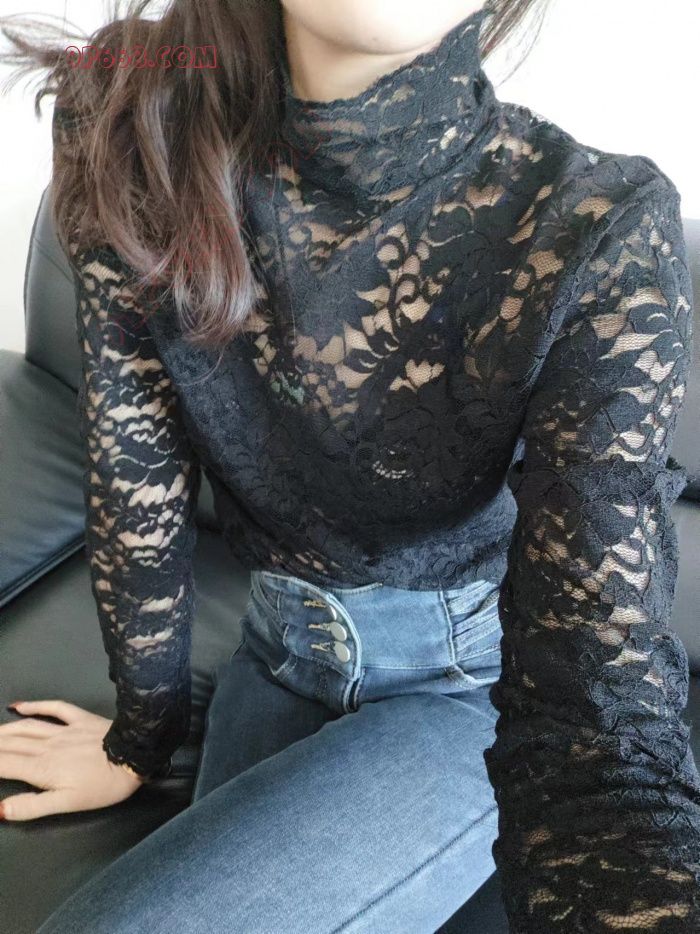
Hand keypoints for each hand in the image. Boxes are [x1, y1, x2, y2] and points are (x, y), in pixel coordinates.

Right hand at [0, 699, 145, 821]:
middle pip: (10, 744)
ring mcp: (63, 729)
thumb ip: (32, 806)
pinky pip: (53, 708)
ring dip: (4, 729)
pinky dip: (34, 705)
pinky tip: (18, 706)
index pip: (3, 764)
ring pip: (25, 726)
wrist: (134, 756)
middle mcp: (47, 746)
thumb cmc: (102, 786)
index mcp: (41, 769)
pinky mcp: (79, 718)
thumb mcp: (67, 804)